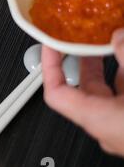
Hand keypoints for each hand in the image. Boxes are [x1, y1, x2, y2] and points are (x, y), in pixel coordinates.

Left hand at [42, 29, 123, 156]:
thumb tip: (118, 38)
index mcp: (97, 119)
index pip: (56, 93)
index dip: (50, 67)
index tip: (51, 46)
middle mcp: (107, 127)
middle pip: (83, 90)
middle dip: (83, 60)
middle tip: (82, 39)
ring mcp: (122, 129)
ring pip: (109, 92)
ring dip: (110, 67)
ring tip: (115, 44)